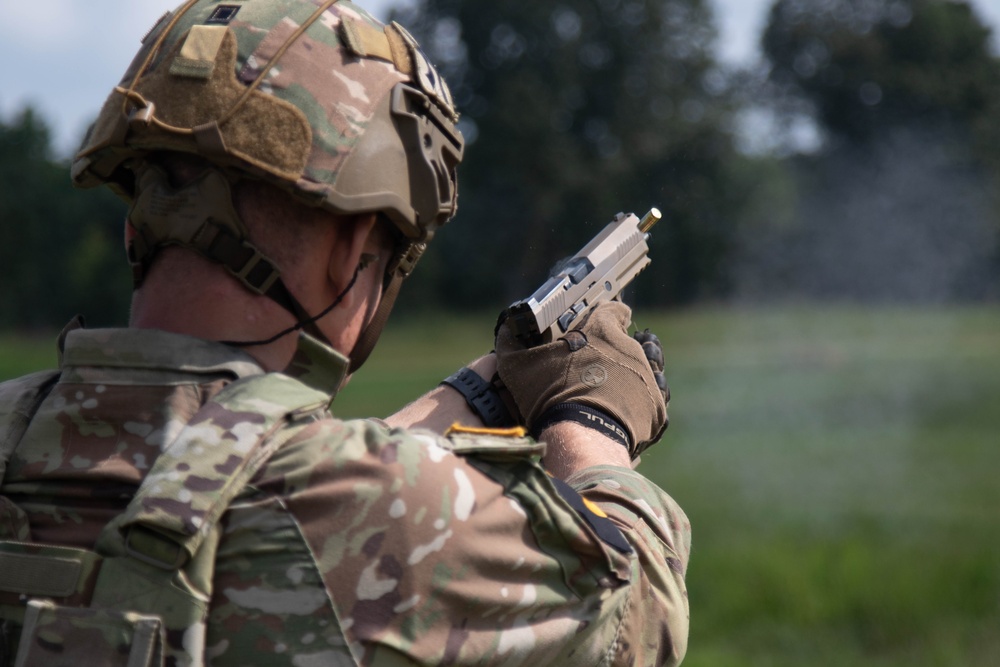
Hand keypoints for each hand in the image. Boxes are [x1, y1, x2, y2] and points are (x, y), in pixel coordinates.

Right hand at [495, 301, 667, 458]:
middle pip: (627, 342)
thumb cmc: (549, 396)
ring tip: (606, 395)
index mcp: (601, 330)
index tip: (595, 328)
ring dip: (626, 377)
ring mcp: (647, 378)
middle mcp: (631, 348)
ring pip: (641, 370)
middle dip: (611, 353)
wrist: (581, 438)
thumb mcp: (517, 365)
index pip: (613, 309)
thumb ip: (510, 340)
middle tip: (590, 372)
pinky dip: (634, 406)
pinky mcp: (655, 407)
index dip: (605, 317)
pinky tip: (617, 416)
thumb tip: (507, 328)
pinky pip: (647, 401)